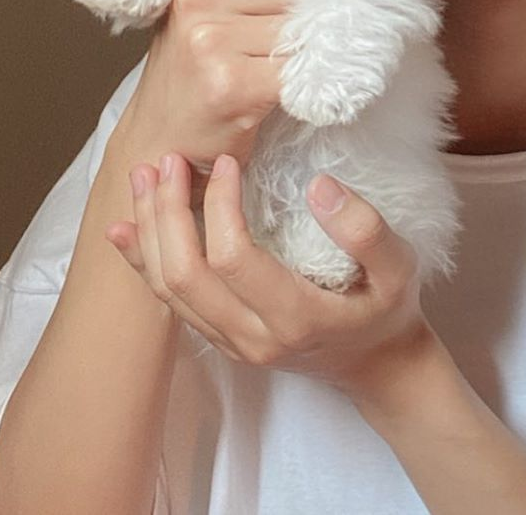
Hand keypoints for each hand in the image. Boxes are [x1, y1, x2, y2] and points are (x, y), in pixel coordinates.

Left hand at [104, 150, 436, 399]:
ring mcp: (231, 343)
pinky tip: (125, 229)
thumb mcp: (399, 268)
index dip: (220, 205)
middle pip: (186, 275)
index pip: (233, 258)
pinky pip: (170, 303)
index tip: (226, 161)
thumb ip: (365, 230)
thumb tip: (319, 186)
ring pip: (169, 291)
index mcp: (294, 317)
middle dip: (167, 213)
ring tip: (144, 177)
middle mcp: (252, 338)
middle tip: (167, 160)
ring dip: (150, 231)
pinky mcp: (220, 339)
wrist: (378, 365)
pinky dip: (143, 263)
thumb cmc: (387, 308)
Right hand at [110, 0, 371, 189]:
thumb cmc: (195, 71)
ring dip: (320, 48)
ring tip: (309, 67)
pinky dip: (317, 80)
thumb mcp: (210, 8)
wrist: (158, 139)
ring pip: (304, 28)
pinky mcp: (230, 81)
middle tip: (331, 31)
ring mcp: (211, 37)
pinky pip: (301, 70)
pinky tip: (310, 90)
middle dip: (324, 7)